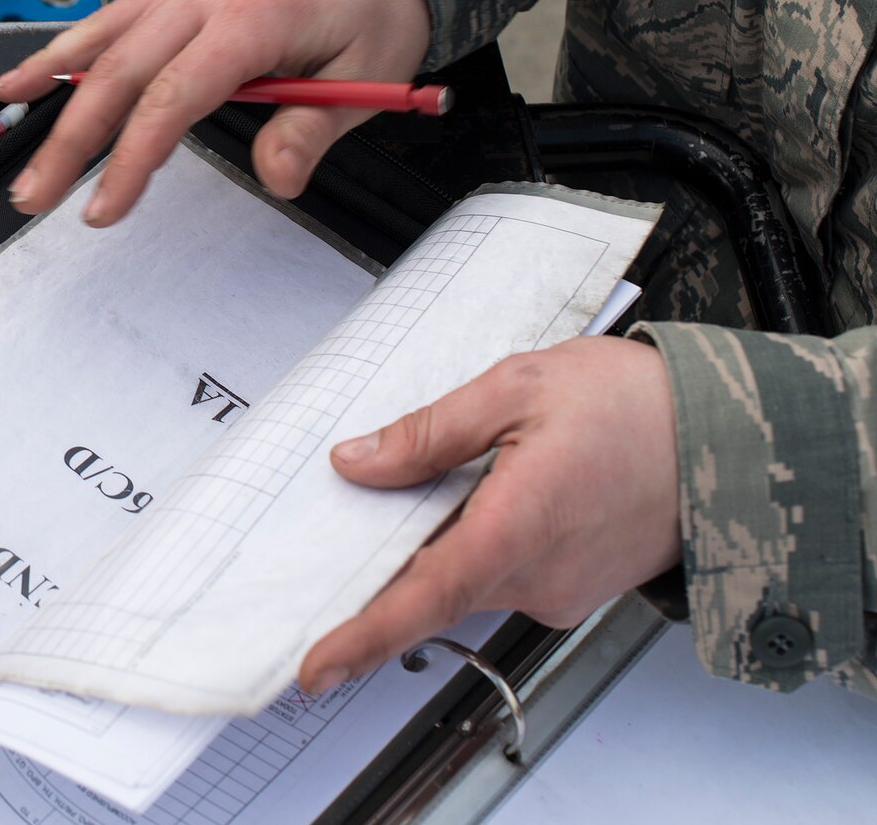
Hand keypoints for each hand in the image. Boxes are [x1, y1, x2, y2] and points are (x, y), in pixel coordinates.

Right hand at [0, 0, 430, 223]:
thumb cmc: (373, 5)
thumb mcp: (370, 74)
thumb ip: (313, 129)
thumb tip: (276, 178)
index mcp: (256, 14)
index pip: (176, 95)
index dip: (133, 157)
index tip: (106, 208)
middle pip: (121, 72)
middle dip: (72, 141)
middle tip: (37, 196)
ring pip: (101, 41)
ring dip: (51, 97)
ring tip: (20, 153)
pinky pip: (107, 20)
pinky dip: (62, 52)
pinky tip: (22, 82)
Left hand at [297, 337, 681, 693]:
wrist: (734, 437)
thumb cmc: (639, 407)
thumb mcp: (518, 387)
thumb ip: (429, 432)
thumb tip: (359, 462)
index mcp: (520, 527)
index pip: (426, 597)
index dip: (365, 636)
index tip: (318, 665)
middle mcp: (539, 576)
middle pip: (432, 588)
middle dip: (381, 567)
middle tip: (346, 527)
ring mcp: (558, 590)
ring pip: (464, 581)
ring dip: (433, 547)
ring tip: (444, 481)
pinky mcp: (570, 589)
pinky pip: (499, 577)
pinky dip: (473, 546)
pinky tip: (480, 499)